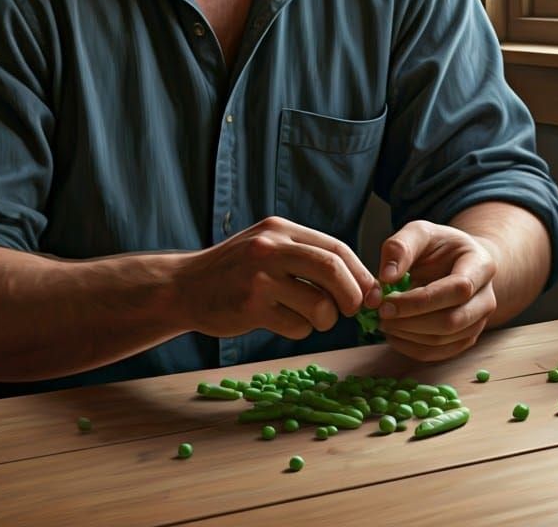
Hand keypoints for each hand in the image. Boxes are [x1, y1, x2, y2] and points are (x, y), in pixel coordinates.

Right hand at [176, 216, 376, 340]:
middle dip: (352, 295)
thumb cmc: (236, 271)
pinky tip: (281, 321)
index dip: (361, 273)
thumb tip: (361, 282)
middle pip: (332, 270)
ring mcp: (259, 277)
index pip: (336, 248)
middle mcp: (270, 247)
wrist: (185, 286)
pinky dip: (300, 329)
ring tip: (309, 317)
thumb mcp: (268, 247)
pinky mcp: (251, 306)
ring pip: (319, 304)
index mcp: (280, 228)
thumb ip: (306, 256)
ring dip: (325, 319)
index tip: (372, 294)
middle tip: (353, 310)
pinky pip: (297, 326)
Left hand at [367, 220, 498, 360]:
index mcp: (480, 265)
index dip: (421, 300)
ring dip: (408, 336)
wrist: (457, 261)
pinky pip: (440, 353)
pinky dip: (412, 348)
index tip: (387, 301)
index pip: (459, 289)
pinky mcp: (465, 339)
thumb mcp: (420, 232)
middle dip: (411, 321)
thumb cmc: (438, 246)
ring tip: (383, 321)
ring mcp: (478, 322)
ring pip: (445, 340)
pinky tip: (393, 334)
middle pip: (453, 320)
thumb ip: (400, 247)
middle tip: (381, 313)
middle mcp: (485, 298)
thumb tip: (386, 278)